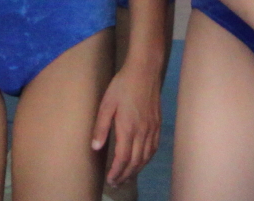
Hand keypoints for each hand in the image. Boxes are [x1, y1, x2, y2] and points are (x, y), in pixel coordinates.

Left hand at [91, 60, 164, 185]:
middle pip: (135, 161)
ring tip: (127, 177)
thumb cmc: (123, 84)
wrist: (145, 70)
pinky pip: (154, 148)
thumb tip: (95, 147)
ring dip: (136, 170)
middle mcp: (142, 132)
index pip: (123, 158)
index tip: (110, 180)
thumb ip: (101, 127)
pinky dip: (147, 159)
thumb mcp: (107, 103)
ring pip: (146, 157)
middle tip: (117, 183)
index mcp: (128, 128)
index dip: (117, 172)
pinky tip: (142, 161)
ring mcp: (152, 128)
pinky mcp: (158, 124)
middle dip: (126, 175)